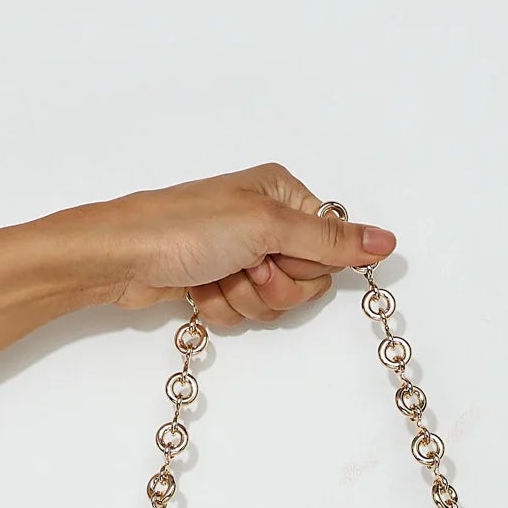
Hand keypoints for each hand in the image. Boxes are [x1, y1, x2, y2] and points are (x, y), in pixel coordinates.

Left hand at [77, 163, 396, 326]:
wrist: (120, 257)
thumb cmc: (185, 228)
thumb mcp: (266, 228)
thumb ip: (330, 242)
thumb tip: (386, 241)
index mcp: (284, 194)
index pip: (329, 247)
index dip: (305, 265)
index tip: (273, 255)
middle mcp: (266, 221)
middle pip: (306, 281)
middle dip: (273, 287)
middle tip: (243, 269)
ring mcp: (242, 255)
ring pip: (275, 303)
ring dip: (245, 301)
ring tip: (214, 278)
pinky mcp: (219, 283)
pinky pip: (244, 313)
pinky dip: (222, 309)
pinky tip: (198, 291)